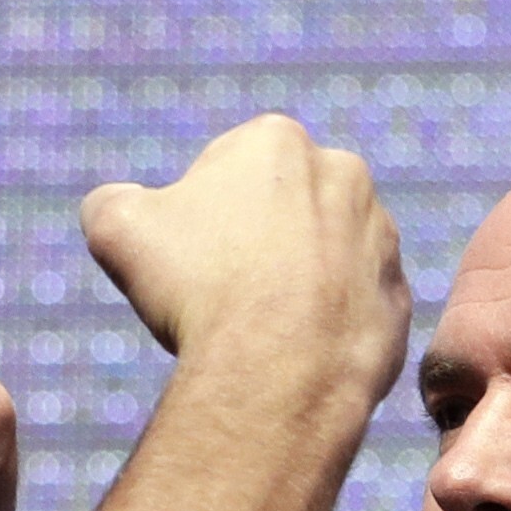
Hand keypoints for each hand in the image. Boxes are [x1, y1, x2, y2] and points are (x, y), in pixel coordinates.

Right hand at [81, 113, 410, 403]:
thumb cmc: (197, 288)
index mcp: (276, 140)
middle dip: (255, 244)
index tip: (190, 260)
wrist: (279, 370)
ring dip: (297, 284)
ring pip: (324, 258)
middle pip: (282, 210)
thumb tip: (115, 207)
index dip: (197, 218)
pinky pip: (354, 311)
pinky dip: (328, 329)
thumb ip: (112, 202)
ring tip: (260, 330)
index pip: (225, 170)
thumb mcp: (116, 228)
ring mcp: (381, 238)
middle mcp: (344, 174)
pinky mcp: (398, 299)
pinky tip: (297, 354)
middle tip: (222, 296)